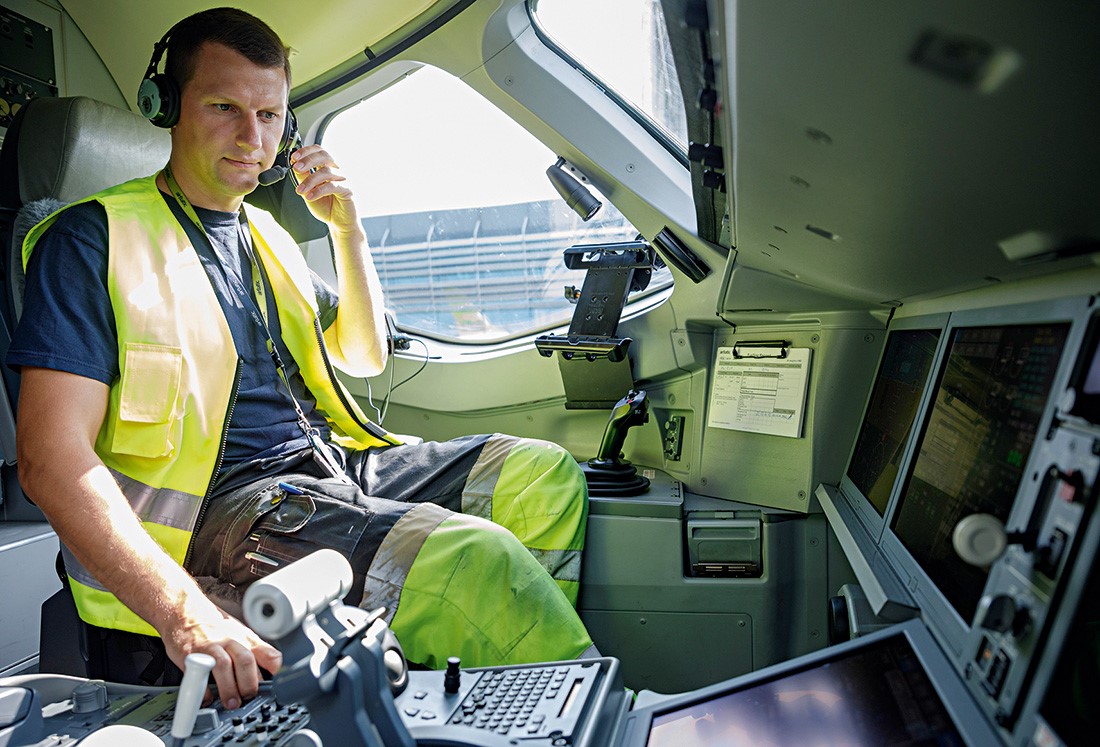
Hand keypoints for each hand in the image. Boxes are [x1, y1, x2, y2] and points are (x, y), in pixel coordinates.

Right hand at [163, 605, 281, 709]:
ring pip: (223, 666)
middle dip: (249, 683)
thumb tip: (272, 675)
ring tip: (231, 703)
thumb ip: (256, 653)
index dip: (276, 670)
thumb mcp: (242, 635)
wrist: (185, 612)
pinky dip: (202, 690)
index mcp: (247, 640)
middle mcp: (230, 642)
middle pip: (246, 661)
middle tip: (249, 698)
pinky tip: (207, 697)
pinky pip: (197, 674)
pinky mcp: (190, 655)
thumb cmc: (216, 627)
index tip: (278, 686)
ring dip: (229, 688)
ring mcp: (210, 648)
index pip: (269, 654)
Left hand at [290, 144, 362, 236]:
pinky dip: (319, 191)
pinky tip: (310, 197)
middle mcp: (337, 170)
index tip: (294, 157)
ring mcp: (344, 179)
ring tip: (301, 191)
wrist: (339, 223)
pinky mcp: (349, 190)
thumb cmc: (327, 206)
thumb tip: (295, 165)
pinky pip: (332, 186)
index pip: (319, 151)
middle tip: (296, 167)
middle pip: (324, 156)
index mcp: (328, 167)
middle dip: (308, 160)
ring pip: (326, 171)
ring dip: (310, 180)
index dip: (306, 151)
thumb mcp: (309, 190)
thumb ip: (303, 178)